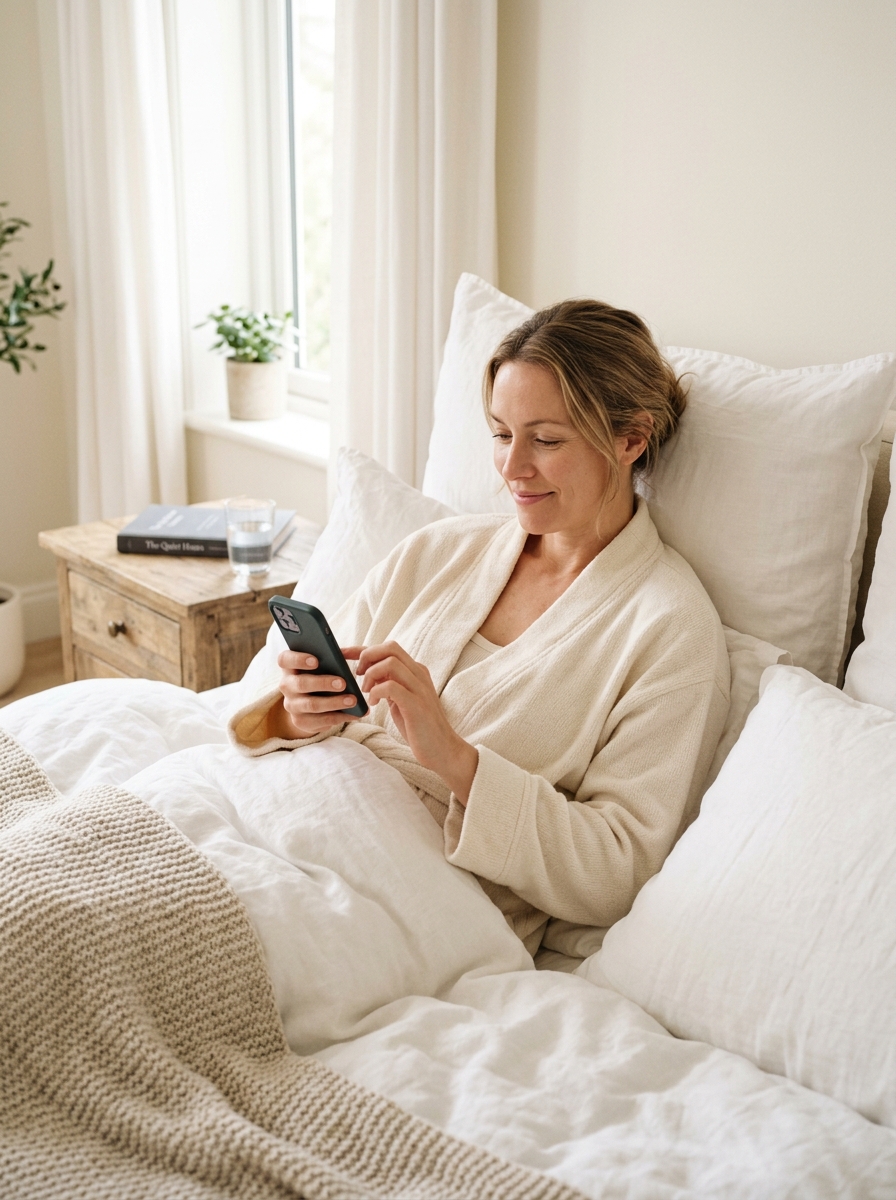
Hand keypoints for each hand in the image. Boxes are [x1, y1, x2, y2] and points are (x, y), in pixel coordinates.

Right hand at [269, 649, 363, 739]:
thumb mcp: (320, 667)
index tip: (316, 661)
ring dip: (334, 702)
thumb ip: (328, 658)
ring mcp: (291, 705)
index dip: (298, 659)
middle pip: (300, 683)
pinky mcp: (300, 721)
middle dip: (323, 683)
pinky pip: (321, 720)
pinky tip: (353, 713)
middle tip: (343, 683)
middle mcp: (286, 686)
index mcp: (289, 667)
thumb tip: (343, 654)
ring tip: (353, 700)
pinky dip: (340, 717)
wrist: (308, 707)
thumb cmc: (319, 677)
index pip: (285, 660)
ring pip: (312, 704)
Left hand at [356, 641, 478, 803]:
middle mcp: (419, 674)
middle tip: (357, 675)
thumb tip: (368, 676)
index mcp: (415, 671)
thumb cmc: (418, 726)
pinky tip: (373, 704)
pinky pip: (391, 686)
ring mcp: (419, 688)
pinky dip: (376, 692)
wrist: (442, 749)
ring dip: (371, 675)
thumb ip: (389, 685)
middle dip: (366, 657)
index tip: (343, 654)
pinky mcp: (416, 704)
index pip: (387, 649)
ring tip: (366, 692)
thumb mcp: (401, 700)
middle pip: (390, 648)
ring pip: (390, 663)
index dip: (361, 648)